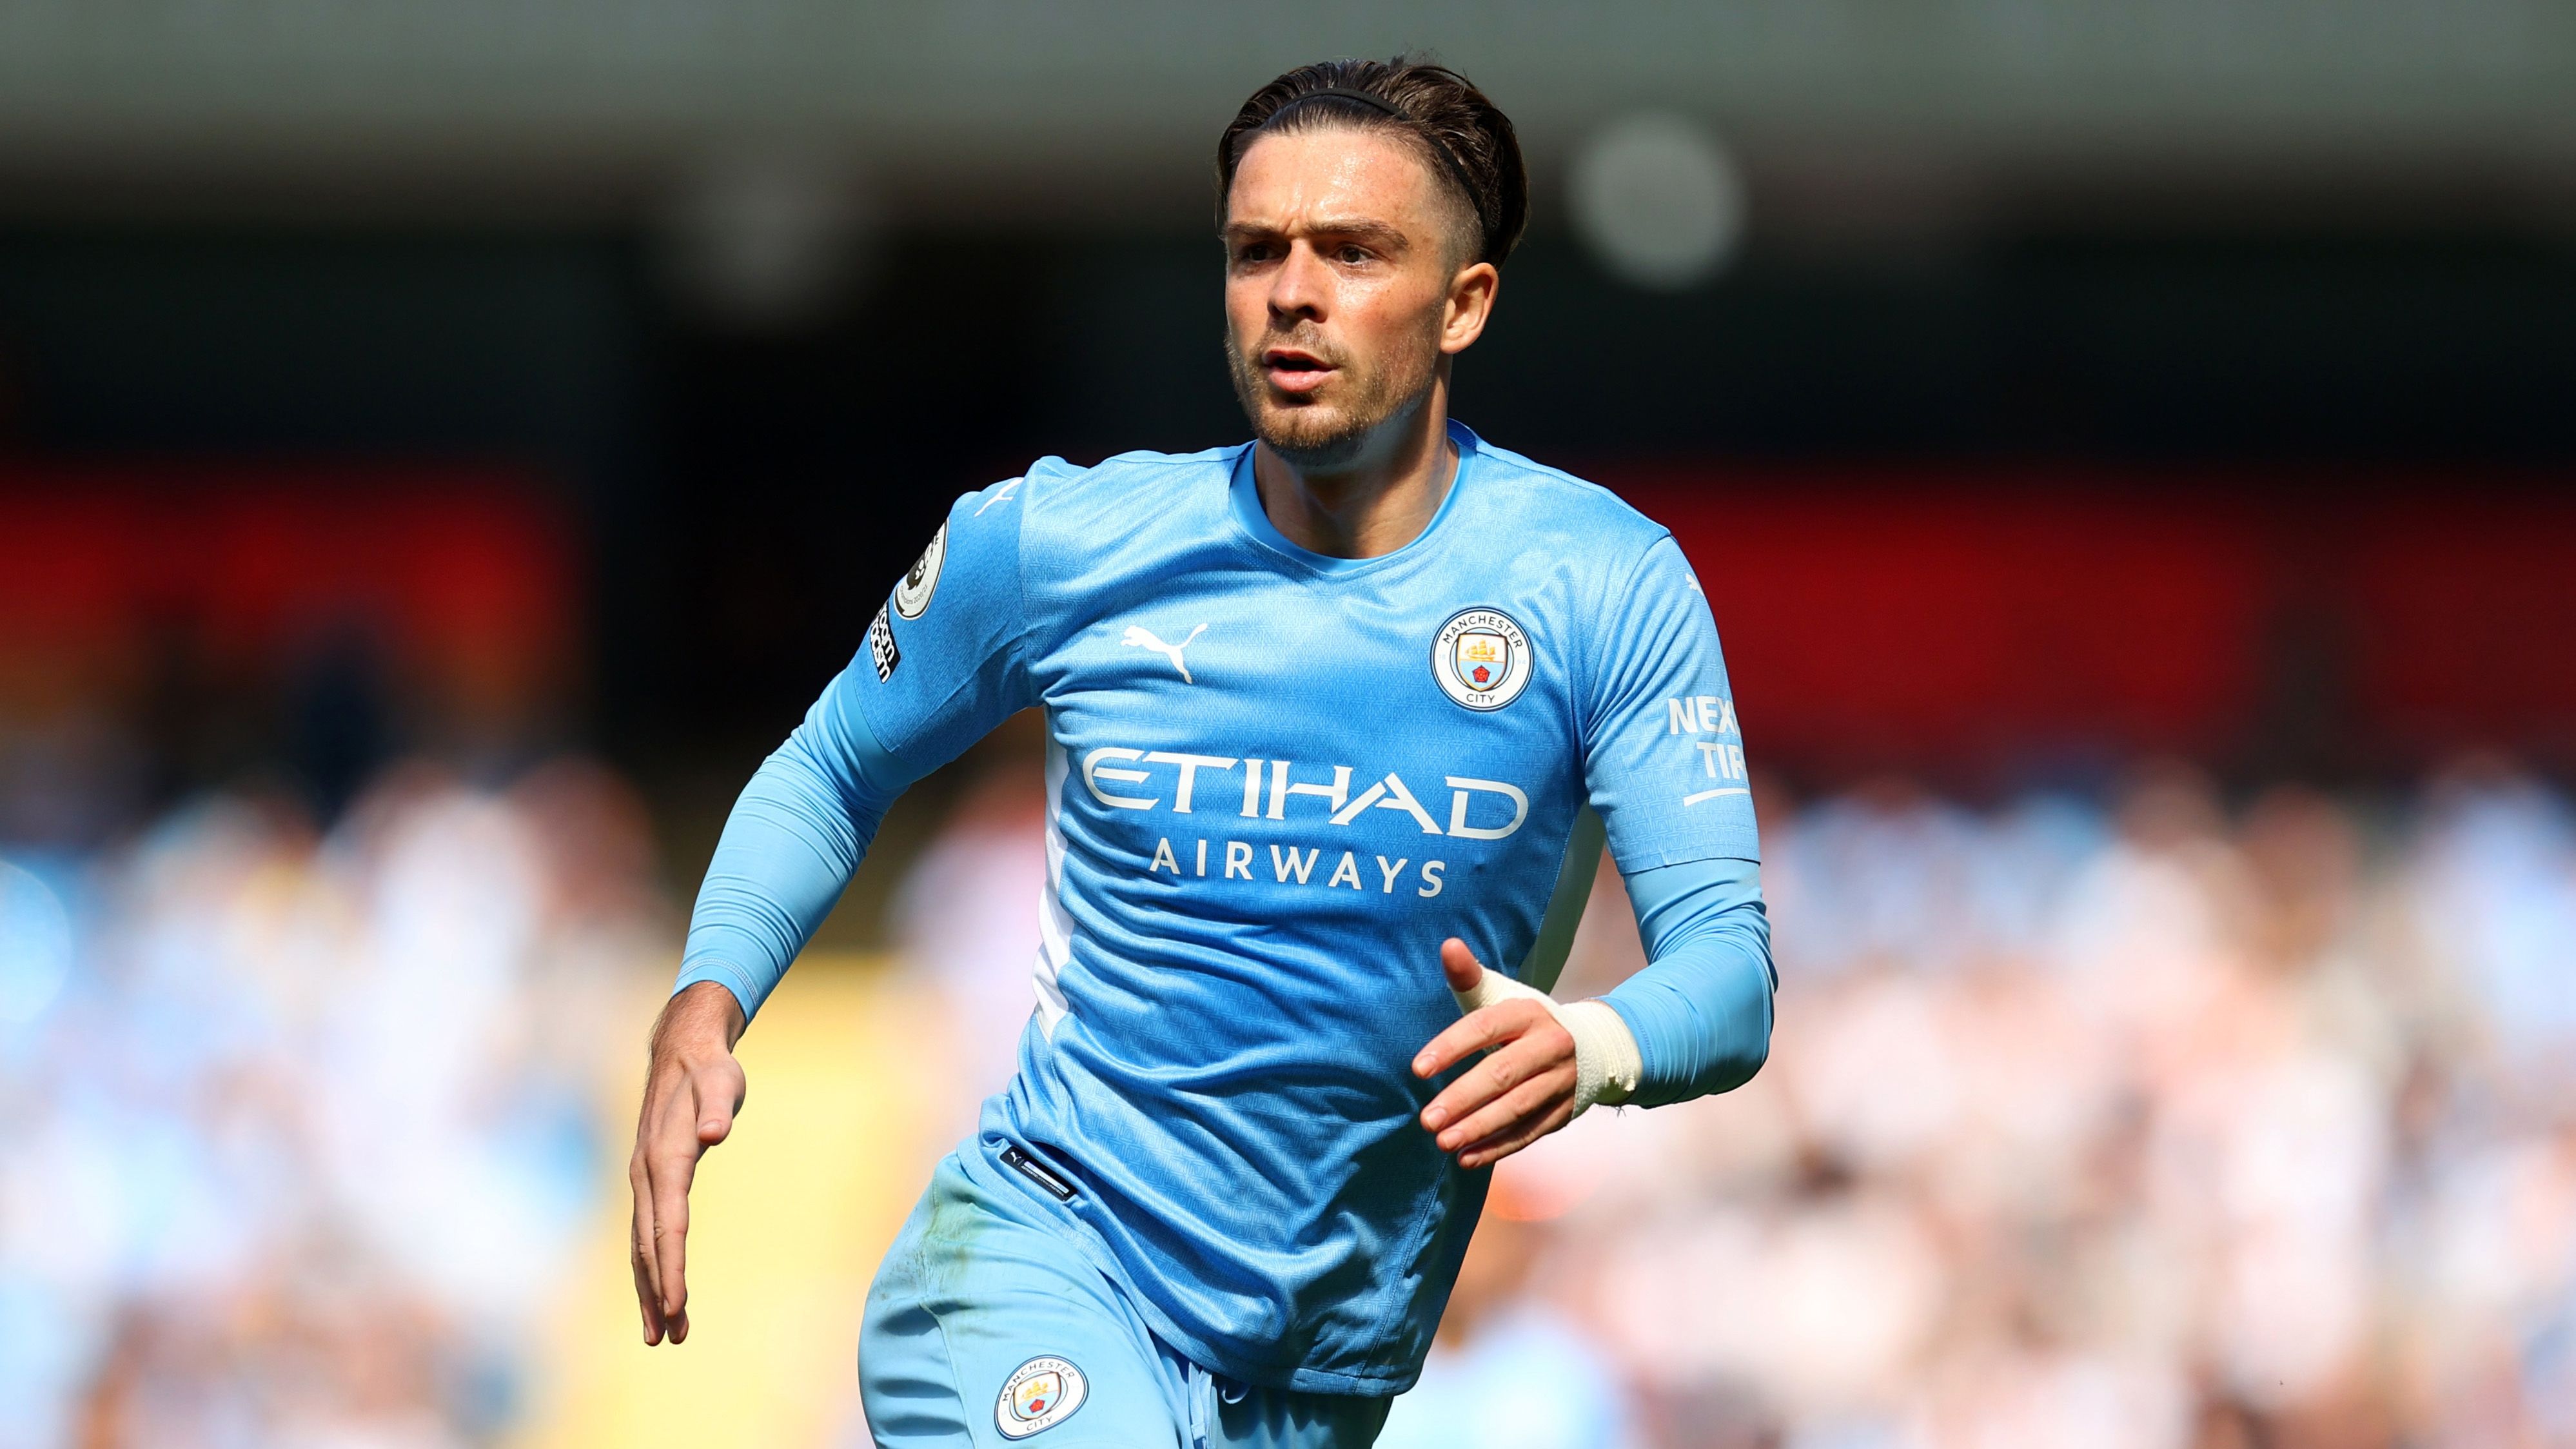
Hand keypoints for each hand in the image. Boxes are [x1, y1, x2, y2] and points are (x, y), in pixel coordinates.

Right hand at [629, 980, 746, 1345]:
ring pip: (642, 1245)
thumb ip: (716, 1108)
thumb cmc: (709, 1071)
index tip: (677, 1302)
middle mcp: (647, 1175)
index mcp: (665, 1158)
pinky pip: (646, 1233)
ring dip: (650, 1290)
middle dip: (658, 1293)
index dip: (672, 1265)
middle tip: (670, 1338)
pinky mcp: (649, 1183)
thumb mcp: (721, 1082)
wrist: (682, 1052)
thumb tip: (713, 1133)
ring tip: (663, 1335)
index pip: (669, 1222)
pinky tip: (657, 1295)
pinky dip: (650, 1267)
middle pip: (649, 1244)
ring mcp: (643, 1181)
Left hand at [1411, 939, 1579, 1168]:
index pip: (1486, 1028)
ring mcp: (1560, 1082)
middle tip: (1427, 1119)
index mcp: (1529, 1012)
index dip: (1451, 1047)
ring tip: (1443, 1141)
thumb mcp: (1502, 995)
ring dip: (1479, 1128)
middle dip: (1463, 1098)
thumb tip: (1448, 946)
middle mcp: (1549, 1047)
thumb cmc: (1528, 1021)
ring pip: (1517, 1108)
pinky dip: (1498, 1147)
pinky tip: (1467, 1158)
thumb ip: (1470, 977)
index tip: (1418, 1069)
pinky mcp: (1562, 1112)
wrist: (1593, 1045)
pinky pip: (1528, 1133)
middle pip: (1503, 1074)